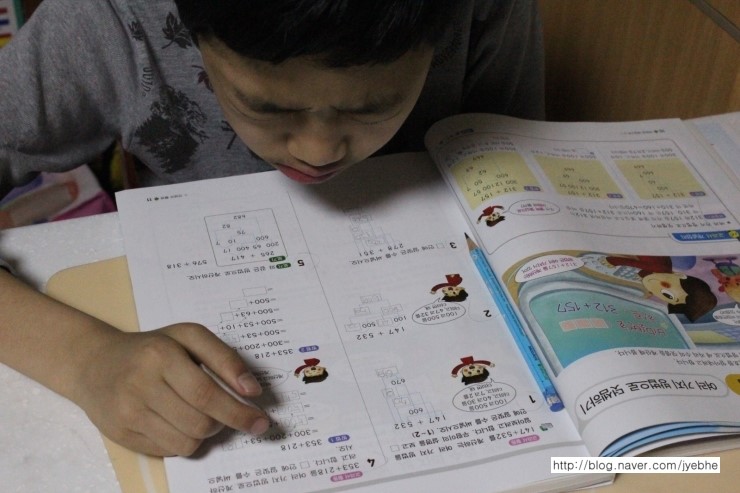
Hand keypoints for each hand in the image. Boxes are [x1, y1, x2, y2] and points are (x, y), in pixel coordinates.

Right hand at [71, 322, 269, 455]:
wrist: (94, 363)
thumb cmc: (152, 348)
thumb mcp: (189, 337)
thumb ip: (224, 358)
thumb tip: (252, 390)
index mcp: (160, 356)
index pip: (207, 394)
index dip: (238, 411)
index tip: (261, 421)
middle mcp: (140, 386)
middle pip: (200, 422)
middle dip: (224, 422)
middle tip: (226, 412)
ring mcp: (127, 414)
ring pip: (187, 442)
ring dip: (204, 433)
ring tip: (198, 412)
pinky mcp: (121, 436)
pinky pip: (169, 451)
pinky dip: (183, 440)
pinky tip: (175, 420)